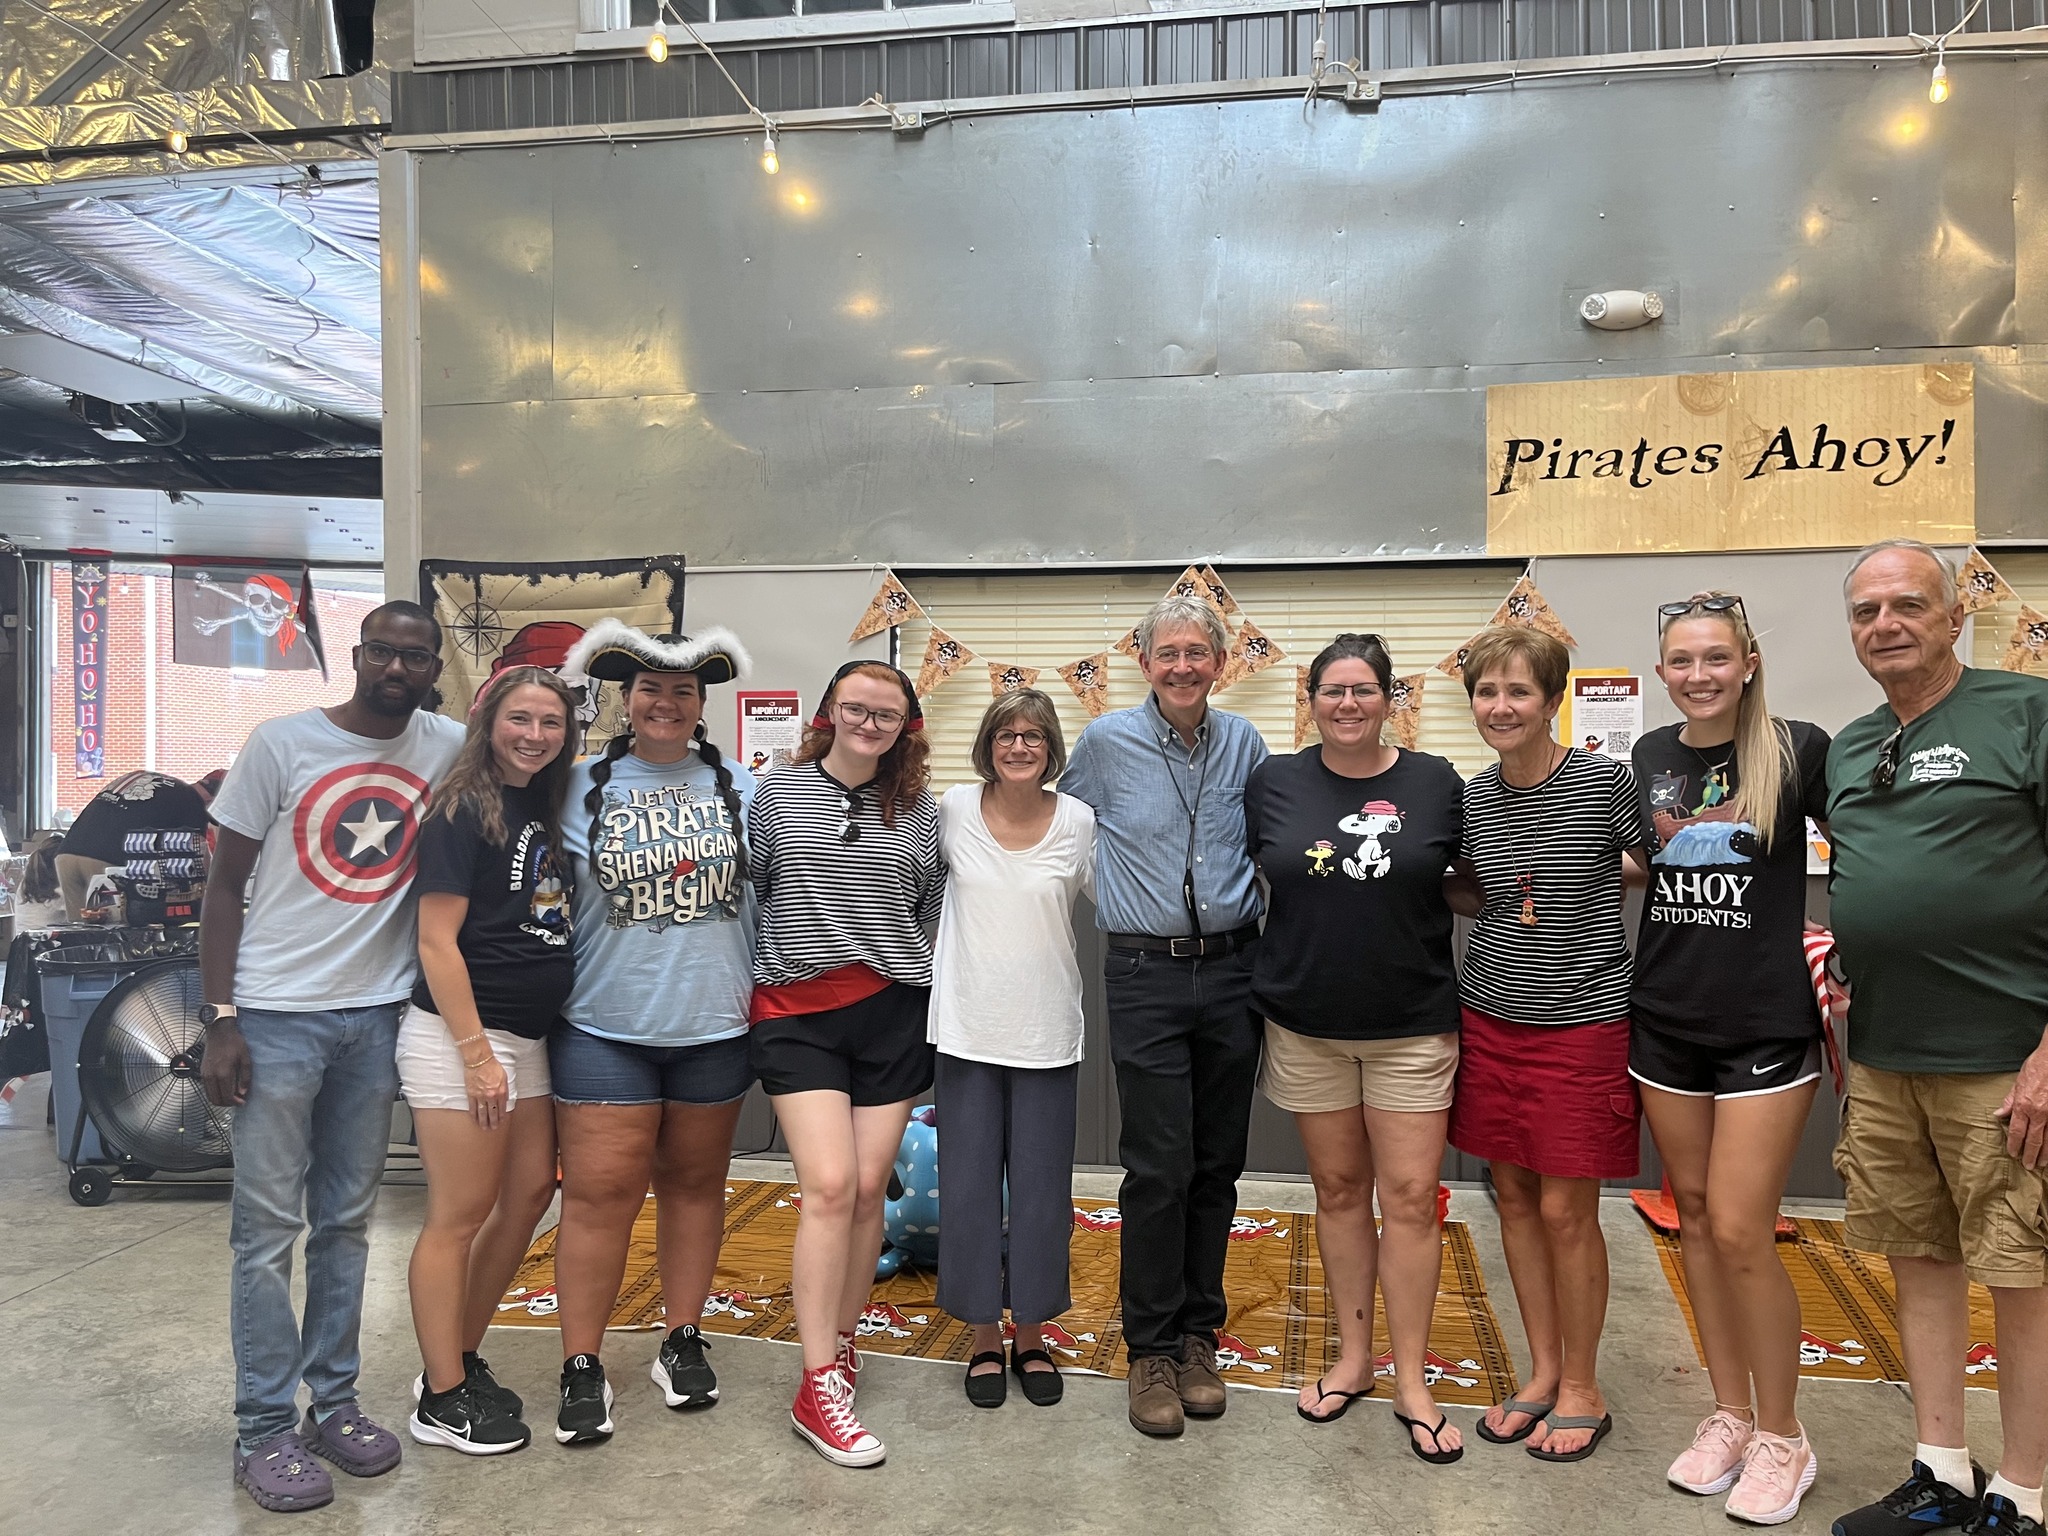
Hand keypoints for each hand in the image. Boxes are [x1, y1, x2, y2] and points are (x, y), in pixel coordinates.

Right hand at [201, 1019, 250, 1106]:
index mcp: (223, 1073)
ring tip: (231, 1095)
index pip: (226, 1097)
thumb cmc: (234, 1042)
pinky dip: (214, 1093)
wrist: (219, 1031)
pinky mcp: (202, 1071)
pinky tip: (223, 1088)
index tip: (242, 1102)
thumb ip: (245, 1077)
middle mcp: (211, 1076)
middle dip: (227, 1104)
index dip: (235, 1102)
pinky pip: (206, 1088)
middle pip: (215, 1100)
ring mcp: (204, 1074)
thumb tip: (243, 1092)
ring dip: (220, 1099)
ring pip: (209, 1096)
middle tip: (237, 1101)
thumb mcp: (245, 1058)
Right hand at [465, 1052, 508, 1129]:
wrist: (480, 1060)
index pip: (501, 1108)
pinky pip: (472, 1107)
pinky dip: (473, 1114)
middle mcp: (491, 1096)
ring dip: (483, 1121)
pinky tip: (474, 1119)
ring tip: (484, 1128)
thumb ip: (505, 1090)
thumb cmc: (493, 1067)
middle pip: (492, 1113)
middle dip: (493, 1122)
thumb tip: (505, 1099)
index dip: (501, 1116)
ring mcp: (480, 1096)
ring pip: (482, 1112)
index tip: (501, 1122)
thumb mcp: (504, 1077)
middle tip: (493, 1129)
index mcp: (501, 1092)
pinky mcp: (471, 1094)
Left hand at [1996, 1039, 2047, 1168]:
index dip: (2014, 1144)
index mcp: (2023, 1105)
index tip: (2013, 1153)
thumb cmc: (2037, 1067)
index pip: (2016, 1131)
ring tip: (2042, 1163)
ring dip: (2046, 1153)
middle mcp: (2039, 1112)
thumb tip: (1999, 1115)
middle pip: (2034, 1139)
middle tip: (2029, 1166)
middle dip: (2030, 1154)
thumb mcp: (2018, 1082)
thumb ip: (2009, 1101)